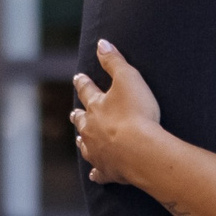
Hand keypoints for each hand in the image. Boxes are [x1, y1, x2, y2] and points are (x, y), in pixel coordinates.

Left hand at [71, 39, 161, 187]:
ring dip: (83, 140)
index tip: (78, 77)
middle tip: (75, 112)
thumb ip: (114, 61)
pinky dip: (96, 171)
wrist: (140, 151)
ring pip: (85, 145)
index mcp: (96, 106)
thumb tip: (101, 42)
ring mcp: (97, 151)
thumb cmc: (137, 113)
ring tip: (80, 138)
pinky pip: (98, 171)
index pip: (86, 90)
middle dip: (78, 114)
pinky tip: (94, 173)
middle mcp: (91, 129)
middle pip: (81, 120)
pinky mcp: (107, 170)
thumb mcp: (128, 79)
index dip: (83, 82)